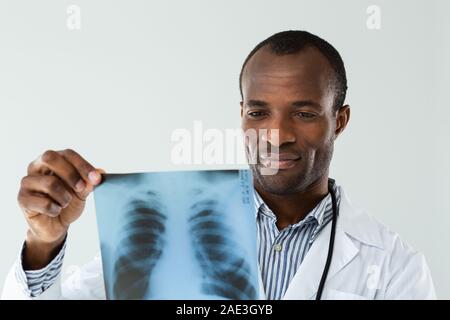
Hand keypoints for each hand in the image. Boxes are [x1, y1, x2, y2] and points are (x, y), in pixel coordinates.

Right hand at [18, 149, 102, 268]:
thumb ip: (89, 181)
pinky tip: (54, 211)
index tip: (96, 178)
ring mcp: (27, 182)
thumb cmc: (67, 203)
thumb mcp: (82, 191)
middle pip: (50, 157)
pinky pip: (44, 202)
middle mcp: (36, 167)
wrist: (55, 225)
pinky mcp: (22, 198)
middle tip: (81, 188)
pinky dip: (55, 209)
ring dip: (65, 197)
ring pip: (49, 182)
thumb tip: (100, 172)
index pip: (67, 154)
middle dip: (70, 174)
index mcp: (53, 161)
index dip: (83, 165)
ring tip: (65, 203)